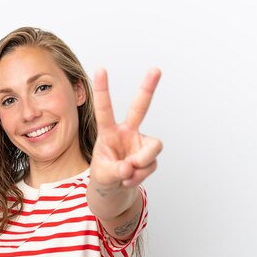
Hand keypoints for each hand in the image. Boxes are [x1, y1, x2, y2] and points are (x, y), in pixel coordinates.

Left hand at [90, 67, 163, 187]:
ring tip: (127, 173)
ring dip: (142, 164)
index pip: (105, 109)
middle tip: (156, 69)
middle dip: (148, 88)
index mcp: (109, 132)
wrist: (115, 188)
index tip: (101, 68)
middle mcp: (127, 132)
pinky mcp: (150, 156)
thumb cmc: (105, 175)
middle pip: (140, 107)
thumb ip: (115, 171)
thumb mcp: (103, 175)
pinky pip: (151, 165)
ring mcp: (141, 143)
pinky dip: (140, 176)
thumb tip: (130, 167)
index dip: (103, 90)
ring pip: (152, 148)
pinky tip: (129, 179)